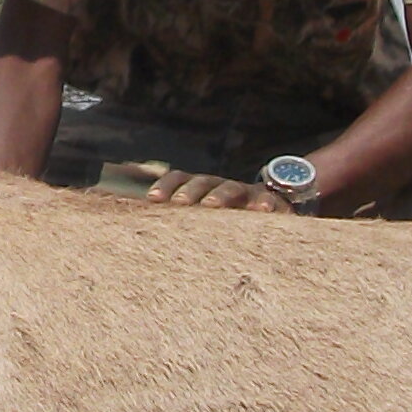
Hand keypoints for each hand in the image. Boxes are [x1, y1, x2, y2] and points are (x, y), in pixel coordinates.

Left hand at [127, 166, 286, 212]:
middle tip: (180, 203)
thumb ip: (178, 222)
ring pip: (231, 188)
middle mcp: (220, 186)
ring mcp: (245, 192)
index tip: (152, 199)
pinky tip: (261, 210)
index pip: (179, 178)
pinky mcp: (269, 201)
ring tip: (211, 205)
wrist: (267, 211)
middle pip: (202, 182)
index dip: (165, 186)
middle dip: (190, 191)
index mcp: (201, 188)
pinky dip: (264, 203)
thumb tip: (142, 232)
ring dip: (221, 195)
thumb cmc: (224, 222)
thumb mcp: (201, 220)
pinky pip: (266, 199)